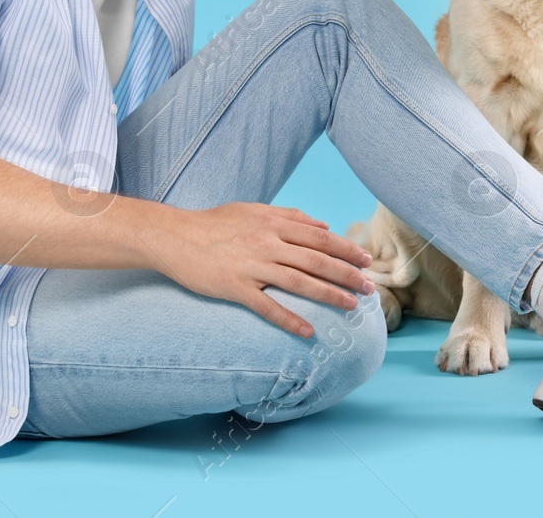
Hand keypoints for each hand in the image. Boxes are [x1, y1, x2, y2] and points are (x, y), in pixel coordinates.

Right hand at [147, 202, 374, 337]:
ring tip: (351, 307)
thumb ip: (289, 216)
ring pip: (300, 282)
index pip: (320, 237)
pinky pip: (267, 307)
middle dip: (347, 274)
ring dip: (329, 295)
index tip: (366, 261)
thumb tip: (323, 225)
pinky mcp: (235, 287)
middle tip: (369, 288)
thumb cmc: (214, 223)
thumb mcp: (253, 210)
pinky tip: (308, 331)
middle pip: (317, 260)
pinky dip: (289, 319)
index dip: (346, 249)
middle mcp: (267, 243)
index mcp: (273, 223)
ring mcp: (252, 266)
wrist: (173, 236)